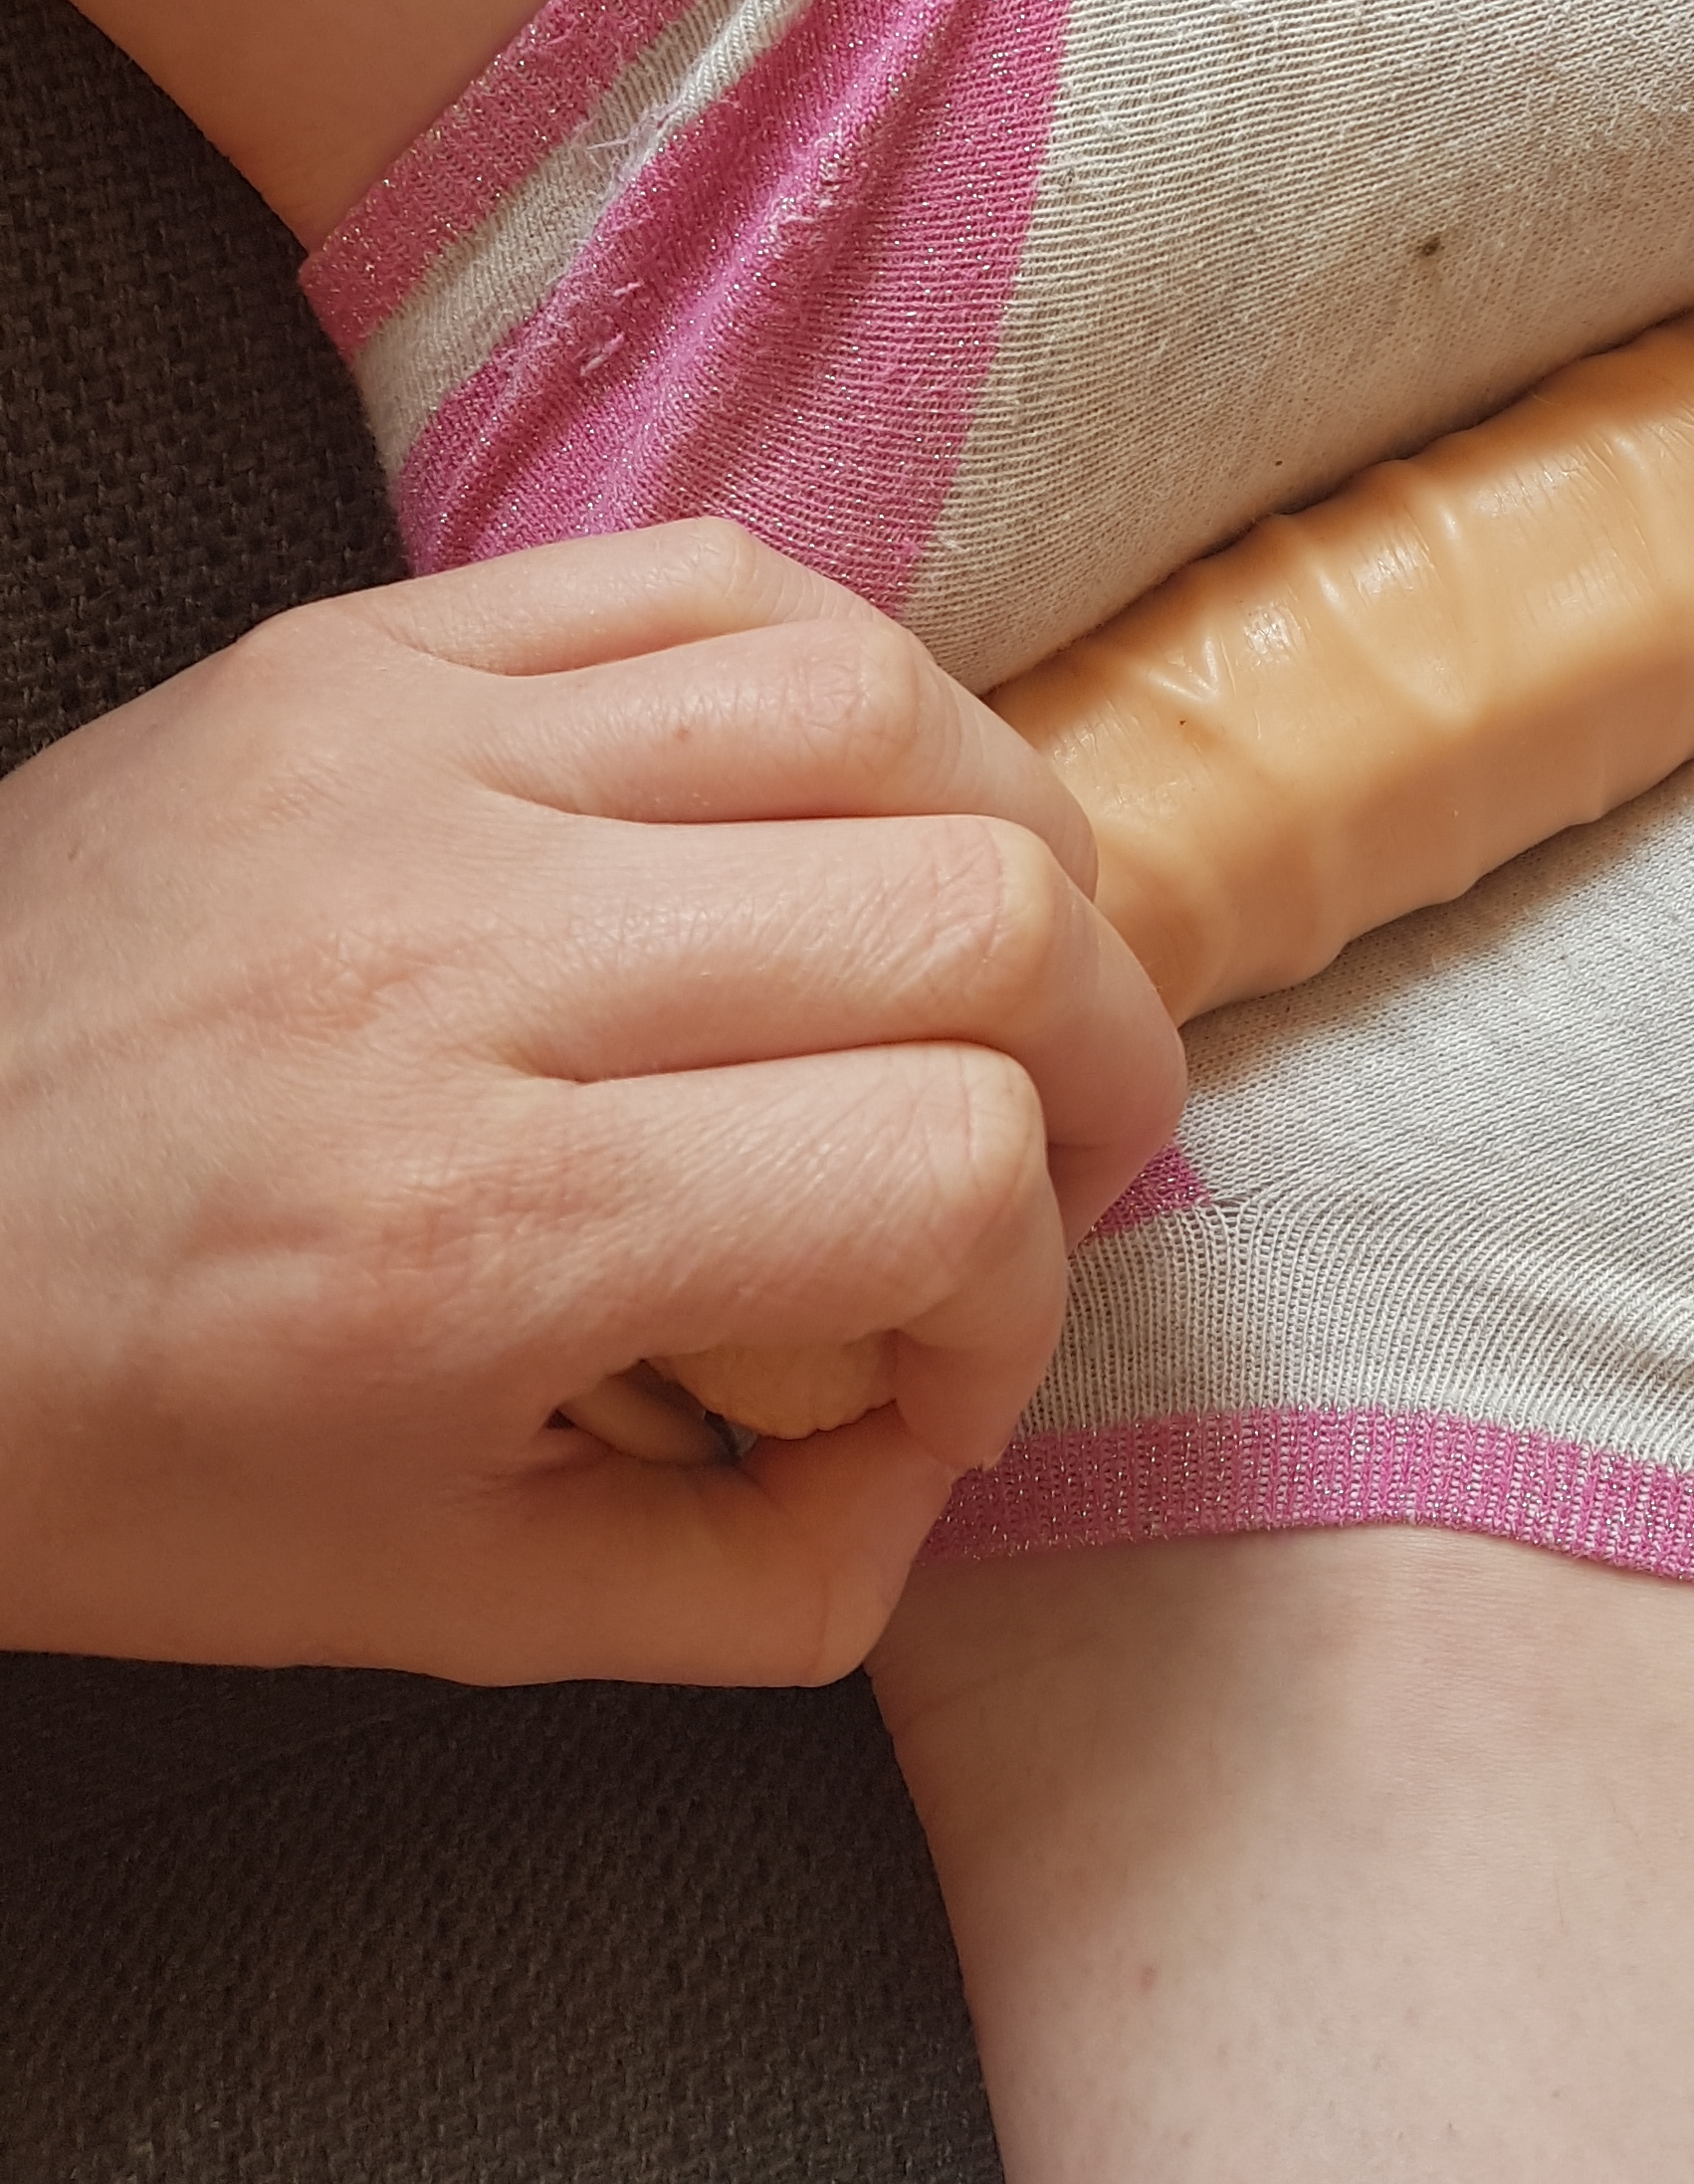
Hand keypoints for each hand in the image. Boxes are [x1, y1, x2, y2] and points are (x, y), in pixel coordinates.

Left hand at [0, 521, 1182, 1683]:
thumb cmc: (107, 1438)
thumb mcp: (438, 1603)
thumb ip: (759, 1579)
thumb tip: (951, 1447)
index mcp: (473, 1237)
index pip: (940, 1169)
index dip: (1026, 1285)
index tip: (949, 1355)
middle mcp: (460, 963)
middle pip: (970, 913)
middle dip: (1096, 1056)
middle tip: (1046, 1144)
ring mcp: (408, 764)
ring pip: (878, 706)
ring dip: (1009, 842)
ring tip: (983, 956)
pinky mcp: (360, 649)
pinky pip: (709, 580)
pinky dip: (847, 685)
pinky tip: (842, 800)